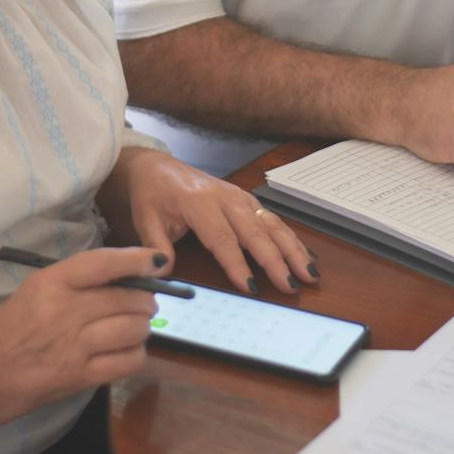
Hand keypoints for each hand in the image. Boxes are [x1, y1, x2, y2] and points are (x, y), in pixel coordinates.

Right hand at [0, 246, 161, 410]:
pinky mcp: (82, 376)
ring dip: (143, 325)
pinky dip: (137, 352)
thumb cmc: (18, 322)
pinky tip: (128, 348)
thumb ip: (81, 277)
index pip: (103, 264)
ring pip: (133, 329)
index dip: (135, 260)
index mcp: (53, 282)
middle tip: (144, 302)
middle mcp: (65, 312)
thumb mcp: (40, 286)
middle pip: (126, 299)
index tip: (156, 260)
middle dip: (145, 299)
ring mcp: (75, 347)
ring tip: (136, 324)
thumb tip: (131, 271)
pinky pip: (129, 361)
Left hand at [101, 147, 317, 295]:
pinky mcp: (247, 200)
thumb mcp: (145, 219)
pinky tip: (304, 256)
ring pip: (271, 224)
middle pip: (255, 231)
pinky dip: (291, 239)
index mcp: (198, 202)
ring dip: (292, 249)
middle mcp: (225, 197)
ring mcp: (240, 197)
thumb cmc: (152, 195)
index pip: (222, 238)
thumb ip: (156, 245)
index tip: (251, 287)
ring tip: (309, 273)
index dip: (237, 264)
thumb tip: (163, 272)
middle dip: (276, 260)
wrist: (157, 167)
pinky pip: (273, 220)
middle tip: (292, 285)